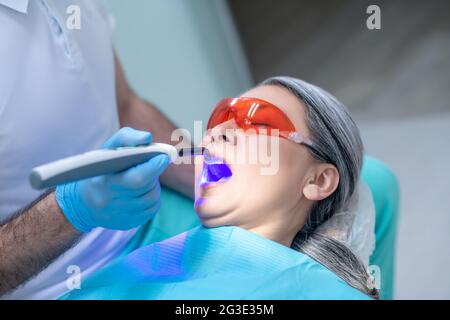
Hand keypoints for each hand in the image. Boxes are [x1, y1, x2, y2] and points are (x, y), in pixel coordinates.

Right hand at [55, 127, 169, 231]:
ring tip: (145, 179)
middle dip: (154, 174)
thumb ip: (128, 138)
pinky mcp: (127, 224)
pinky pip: (150, 211)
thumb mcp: (108, 148)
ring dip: (154, 187)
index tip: (163, 157)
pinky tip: (142, 192)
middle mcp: (110, 200)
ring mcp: (118, 215)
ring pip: (152, 199)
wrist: (82, 202)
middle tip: (154, 164)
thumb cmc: (100, 168)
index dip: (153, 168)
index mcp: (104, 180)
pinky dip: (151, 200)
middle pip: (147, 188)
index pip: (137, 178)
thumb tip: (147, 138)